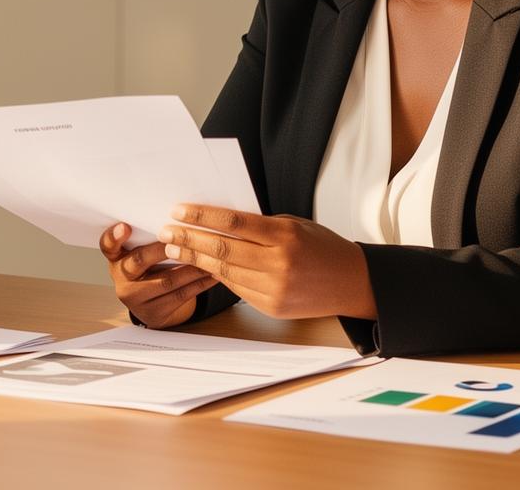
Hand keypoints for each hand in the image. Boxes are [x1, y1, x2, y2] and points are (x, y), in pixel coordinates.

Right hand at [98, 222, 217, 327]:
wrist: (151, 305)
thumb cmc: (149, 268)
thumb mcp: (140, 253)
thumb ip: (148, 238)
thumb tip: (177, 216)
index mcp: (116, 258)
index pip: (108, 245)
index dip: (114, 236)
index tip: (125, 226)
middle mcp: (121, 278)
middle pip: (139, 260)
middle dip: (163, 248)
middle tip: (183, 236)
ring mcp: (136, 298)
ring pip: (166, 281)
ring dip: (192, 267)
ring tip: (211, 255)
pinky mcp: (154, 313)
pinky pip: (181, 296)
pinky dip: (200, 284)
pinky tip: (214, 274)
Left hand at [160, 205, 376, 320]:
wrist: (353, 283)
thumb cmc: (323, 247)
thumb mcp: (295, 225)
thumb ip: (260, 225)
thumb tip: (218, 221)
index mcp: (284, 235)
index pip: (233, 222)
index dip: (202, 216)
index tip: (178, 211)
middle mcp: (278, 263)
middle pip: (222, 248)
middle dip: (189, 239)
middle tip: (166, 232)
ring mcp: (274, 288)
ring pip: (224, 271)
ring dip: (195, 260)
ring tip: (174, 249)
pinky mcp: (272, 307)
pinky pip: (237, 288)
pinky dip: (217, 276)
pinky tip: (200, 266)